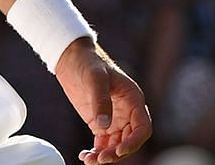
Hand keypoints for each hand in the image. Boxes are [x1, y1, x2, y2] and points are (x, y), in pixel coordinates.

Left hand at [55, 39, 150, 162]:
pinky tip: (85, 155)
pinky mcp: (101, 124)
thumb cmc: (88, 63)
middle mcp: (128, 112)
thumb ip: (100, 101)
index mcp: (133, 99)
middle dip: (117, 153)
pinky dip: (96, 153)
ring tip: (89, 160)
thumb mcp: (94, 79)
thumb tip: (104, 126)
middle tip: (99, 159)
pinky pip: (104, 144)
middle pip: (130, 141)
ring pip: (117, 146)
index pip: (143, 128)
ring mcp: (115, 119)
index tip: (118, 151)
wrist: (72, 59)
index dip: (134, 142)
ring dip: (106, 156)